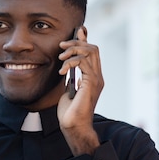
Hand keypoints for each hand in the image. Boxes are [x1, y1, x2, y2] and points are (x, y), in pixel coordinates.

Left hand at [57, 26, 103, 155]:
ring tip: (61, 58)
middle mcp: (97, 77)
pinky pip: (83, 63)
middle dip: (77, 42)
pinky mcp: (91, 84)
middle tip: (61, 46)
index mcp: (92, 78)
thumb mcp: (68, 91)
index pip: (92, 53)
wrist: (73, 127)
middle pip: (93, 48)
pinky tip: (62, 72)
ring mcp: (96, 80)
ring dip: (73, 50)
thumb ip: (71, 80)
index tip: (77, 32)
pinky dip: (71, 63)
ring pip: (90, 52)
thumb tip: (67, 70)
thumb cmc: (70, 113)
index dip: (85, 40)